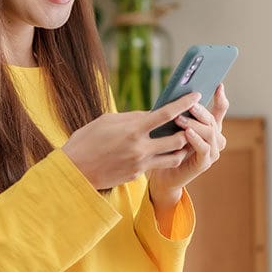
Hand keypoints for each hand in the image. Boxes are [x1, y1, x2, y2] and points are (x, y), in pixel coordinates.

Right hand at [62, 92, 200, 189]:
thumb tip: (150, 115)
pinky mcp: (137, 175)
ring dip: (180, 148)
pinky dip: (161, 158)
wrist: (74, 170)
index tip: (196, 96)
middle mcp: (140, 148)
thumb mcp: (107, 121)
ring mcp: (140, 164)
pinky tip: (158, 152)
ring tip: (180, 140)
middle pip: (178, 139)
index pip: (166, 114)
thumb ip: (131, 118)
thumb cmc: (87, 140)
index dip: (184, 103)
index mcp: (133, 129)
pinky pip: (156, 165)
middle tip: (189, 124)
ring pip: (174, 157)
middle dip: (187, 131)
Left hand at [147, 83, 228, 207]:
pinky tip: (187, 133)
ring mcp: (212, 152)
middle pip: (213, 120)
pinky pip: (203, 149)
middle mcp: (216, 139)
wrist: (163, 173)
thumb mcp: (174, 125)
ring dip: (195, 124)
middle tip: (189, 104)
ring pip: (210, 133)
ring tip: (181, 118)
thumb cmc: (168, 146)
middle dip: (201, 111)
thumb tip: (177, 94)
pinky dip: (196, 140)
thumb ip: (181, 113)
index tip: (218, 85)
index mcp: (211, 127)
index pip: (221, 110)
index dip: (220, 98)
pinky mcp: (204, 164)